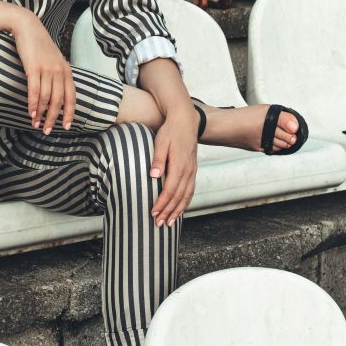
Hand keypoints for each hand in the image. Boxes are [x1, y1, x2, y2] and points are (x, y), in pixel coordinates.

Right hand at [10, 10, 76, 133]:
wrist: (28, 27)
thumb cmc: (39, 45)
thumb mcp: (54, 59)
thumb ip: (57, 74)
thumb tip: (57, 92)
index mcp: (66, 70)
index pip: (71, 97)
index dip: (69, 113)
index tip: (66, 127)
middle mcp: (59, 71)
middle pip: (59, 101)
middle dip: (53, 118)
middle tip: (47, 130)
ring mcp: (47, 69)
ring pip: (47, 98)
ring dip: (41, 114)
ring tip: (35, 124)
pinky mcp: (34, 67)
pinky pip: (35, 90)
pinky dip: (33, 104)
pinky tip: (31, 112)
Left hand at [149, 106, 198, 227]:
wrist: (186, 120)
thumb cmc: (170, 130)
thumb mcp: (160, 141)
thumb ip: (157, 159)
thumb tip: (153, 175)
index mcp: (179, 164)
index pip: (169, 189)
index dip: (162, 203)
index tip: (153, 213)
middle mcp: (188, 170)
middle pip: (178, 197)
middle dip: (169, 212)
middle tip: (159, 224)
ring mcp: (192, 171)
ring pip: (186, 196)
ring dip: (178, 211)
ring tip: (170, 223)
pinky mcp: (193, 170)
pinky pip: (191, 190)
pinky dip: (185, 202)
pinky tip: (180, 209)